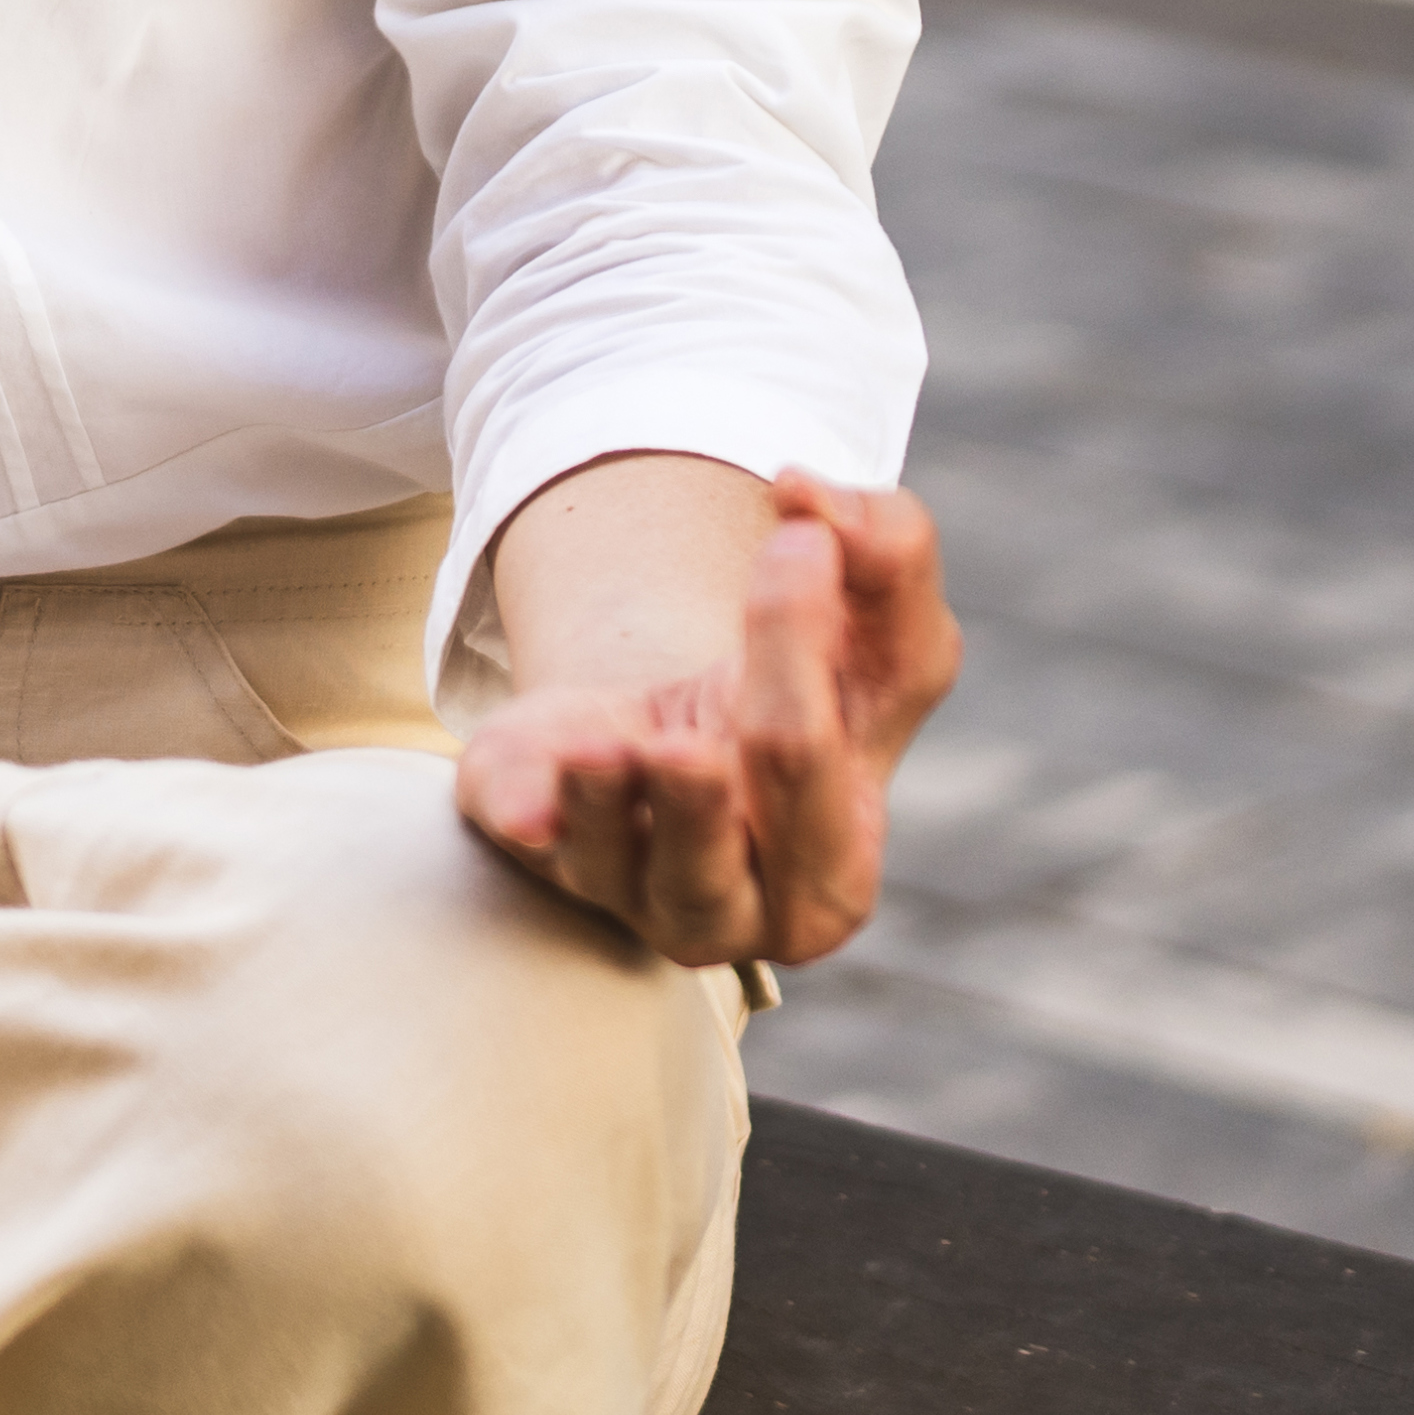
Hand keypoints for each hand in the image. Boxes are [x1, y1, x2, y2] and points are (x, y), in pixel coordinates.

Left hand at [456, 469, 956, 972]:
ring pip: (613, 858)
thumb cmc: (807, 686)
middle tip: (754, 569)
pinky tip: (525, 808)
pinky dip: (523, 811)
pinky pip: (524, 836)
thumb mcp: (878, 619)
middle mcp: (727, 916)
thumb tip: (810, 498)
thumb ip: (890, 549)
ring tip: (609, 745)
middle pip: (715, 812)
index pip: (804, 761)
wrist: (689, 720)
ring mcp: (621, 893)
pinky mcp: (538, 847)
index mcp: (828, 885)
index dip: (798, 644)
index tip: (798, 537)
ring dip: (606, 795)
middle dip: (725, 691)